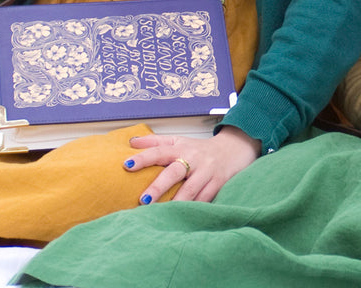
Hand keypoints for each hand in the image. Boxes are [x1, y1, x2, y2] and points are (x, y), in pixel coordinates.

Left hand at [123, 125, 260, 203]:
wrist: (234, 148)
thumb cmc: (200, 149)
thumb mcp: (179, 141)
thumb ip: (155, 142)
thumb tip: (131, 142)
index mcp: (180, 148)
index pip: (159, 150)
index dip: (143, 157)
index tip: (127, 165)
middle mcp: (193, 159)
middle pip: (174, 172)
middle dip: (158, 186)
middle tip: (143, 200)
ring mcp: (206, 172)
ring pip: (190, 190)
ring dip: (175, 203)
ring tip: (161, 216)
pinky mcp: (217, 184)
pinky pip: (204, 200)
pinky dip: (193, 209)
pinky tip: (183, 218)